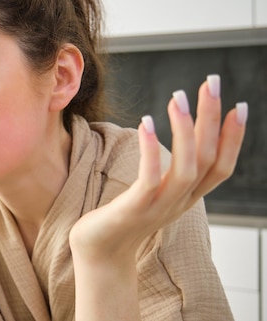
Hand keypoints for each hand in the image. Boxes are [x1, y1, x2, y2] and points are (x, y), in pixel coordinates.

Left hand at [69, 75, 247, 263]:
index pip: (221, 166)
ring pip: (186, 167)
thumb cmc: (122, 218)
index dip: (234, 138)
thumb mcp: (154, 194)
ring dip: (185, 130)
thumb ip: (168, 174)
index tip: (240, 105)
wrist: (99, 254)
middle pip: (208, 159)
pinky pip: (149, 179)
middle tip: (211, 82)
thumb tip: (176, 143)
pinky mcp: (134, 210)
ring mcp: (158, 207)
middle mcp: (179, 202)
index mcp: (186, 197)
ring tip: (178, 97)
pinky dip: (151, 150)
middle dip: (212, 119)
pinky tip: (146, 122)